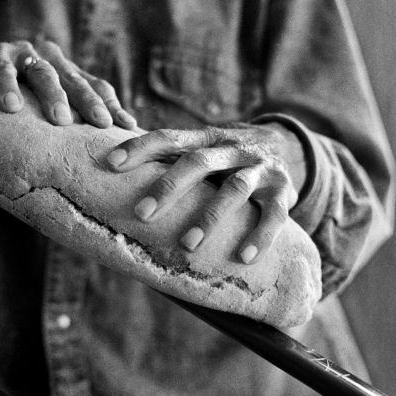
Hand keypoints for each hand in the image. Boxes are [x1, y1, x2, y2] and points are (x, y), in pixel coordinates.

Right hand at [0, 30, 136, 128]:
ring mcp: (21, 53)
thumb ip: (53, 128)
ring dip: (53, 96)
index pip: (95, 86)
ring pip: (43, 73)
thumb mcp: (31, 113)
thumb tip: (81, 171)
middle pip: (75, 80)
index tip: (129, 129)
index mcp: (63, 71)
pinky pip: (1, 71)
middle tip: (103, 125)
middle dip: (90, 102)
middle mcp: (48, 58)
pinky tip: (11, 106)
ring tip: (61, 120)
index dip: (113, 105)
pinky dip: (7, 86)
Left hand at [107, 123, 306, 263]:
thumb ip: (168, 160)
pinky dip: (260, 237)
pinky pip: (275, 216)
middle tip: (141, 214)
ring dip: (210, 217)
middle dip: (168, 187)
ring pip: (235, 190)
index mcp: (206, 139)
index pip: (169, 138)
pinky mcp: (284, 191)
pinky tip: (243, 258)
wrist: (286, 148)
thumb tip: (109, 170)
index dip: (140, 147)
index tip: (110, 163)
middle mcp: (232, 149)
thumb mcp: (201, 152)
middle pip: (198, 162)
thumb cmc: (224, 160)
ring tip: (187, 245)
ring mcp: (260, 169)